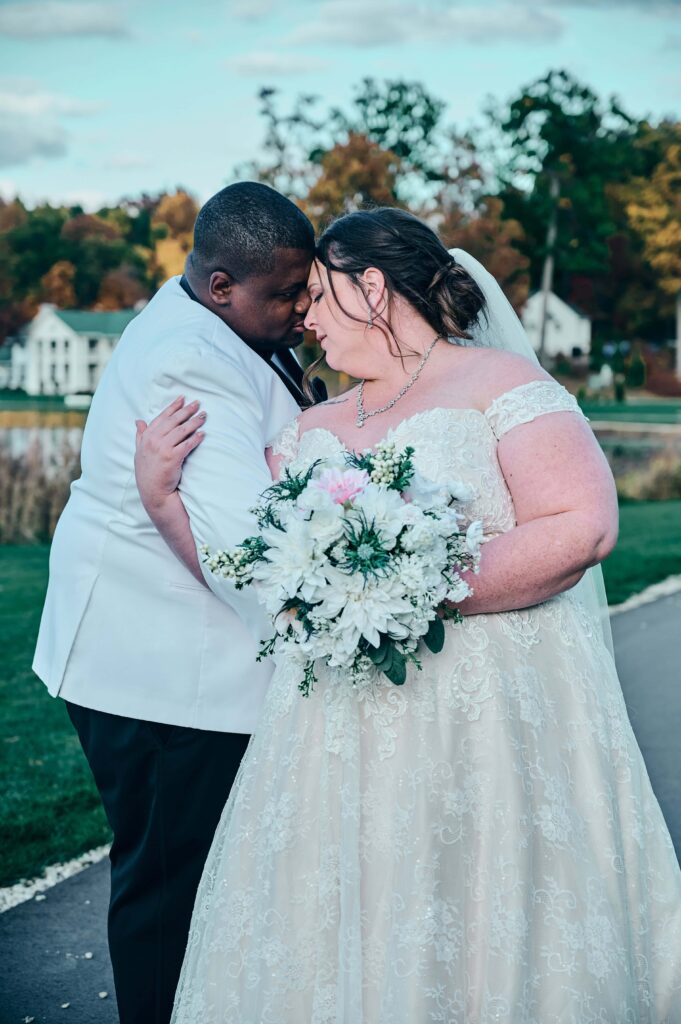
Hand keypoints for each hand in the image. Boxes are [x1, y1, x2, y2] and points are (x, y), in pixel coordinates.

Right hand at [135, 396, 205, 512]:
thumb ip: (140, 435)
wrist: (152, 491)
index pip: (162, 417)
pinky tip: (203, 434)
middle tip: (198, 404)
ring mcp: (162, 448)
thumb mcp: (139, 451)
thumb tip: (138, 421)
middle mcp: (153, 440)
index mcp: (146, 437)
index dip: (173, 407)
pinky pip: (187, 444)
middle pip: (173, 421)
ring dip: (194, 422)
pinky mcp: (173, 458)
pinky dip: (196, 438)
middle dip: (187, 411)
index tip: (182, 399)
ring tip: (203, 416)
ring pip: (182, 431)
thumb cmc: (147, 471)